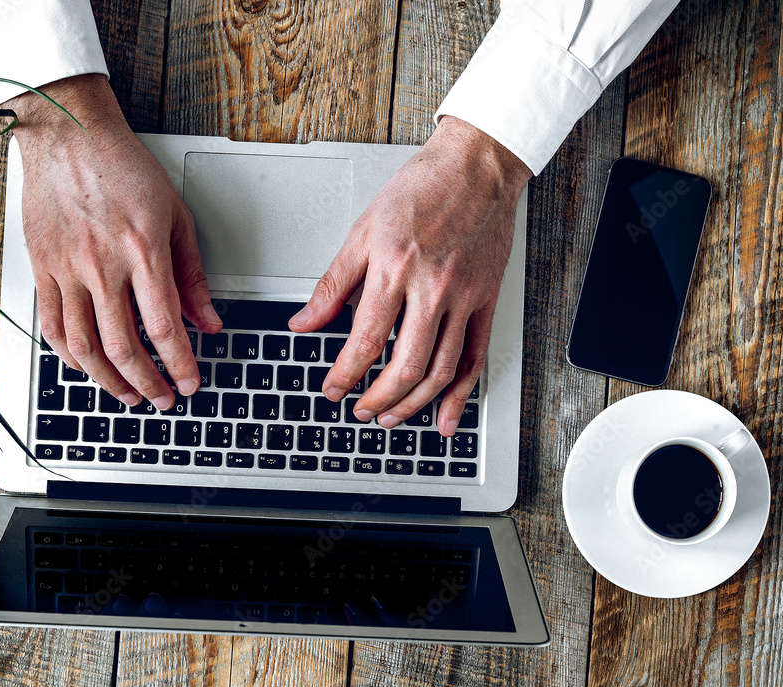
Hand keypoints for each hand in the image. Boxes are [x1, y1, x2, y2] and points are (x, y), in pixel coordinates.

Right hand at [5, 74, 220, 409]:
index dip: (180, 364)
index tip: (189, 383)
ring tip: (129, 394)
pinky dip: (71, 358)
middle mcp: (102, 264)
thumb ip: (193, 275)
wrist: (69, 135)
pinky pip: (52, 326)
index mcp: (142, 250)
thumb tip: (208, 321)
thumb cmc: (124, 169)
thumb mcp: (175, 216)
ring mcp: (66, 269)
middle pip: (124, 347)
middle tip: (162, 399)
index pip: (164, 326)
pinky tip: (89, 368)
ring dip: (110, 381)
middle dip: (148, 383)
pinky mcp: (42, 268)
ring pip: (85, 346)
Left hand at [289, 115, 531, 435]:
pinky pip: (475, 357)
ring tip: (390, 417)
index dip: (345, 374)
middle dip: (377, 399)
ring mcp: (464, 297)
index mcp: (394, 268)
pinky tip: (446, 417)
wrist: (478, 165)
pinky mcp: (487, 300)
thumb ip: (332, 284)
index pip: (365, 340)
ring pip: (440, 370)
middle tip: (359, 410)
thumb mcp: (362, 231)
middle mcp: (432, 287)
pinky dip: (461, 395)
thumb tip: (304, 323)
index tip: (332, 389)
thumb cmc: (421, 189)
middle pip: (405, 366)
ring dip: (413, 404)